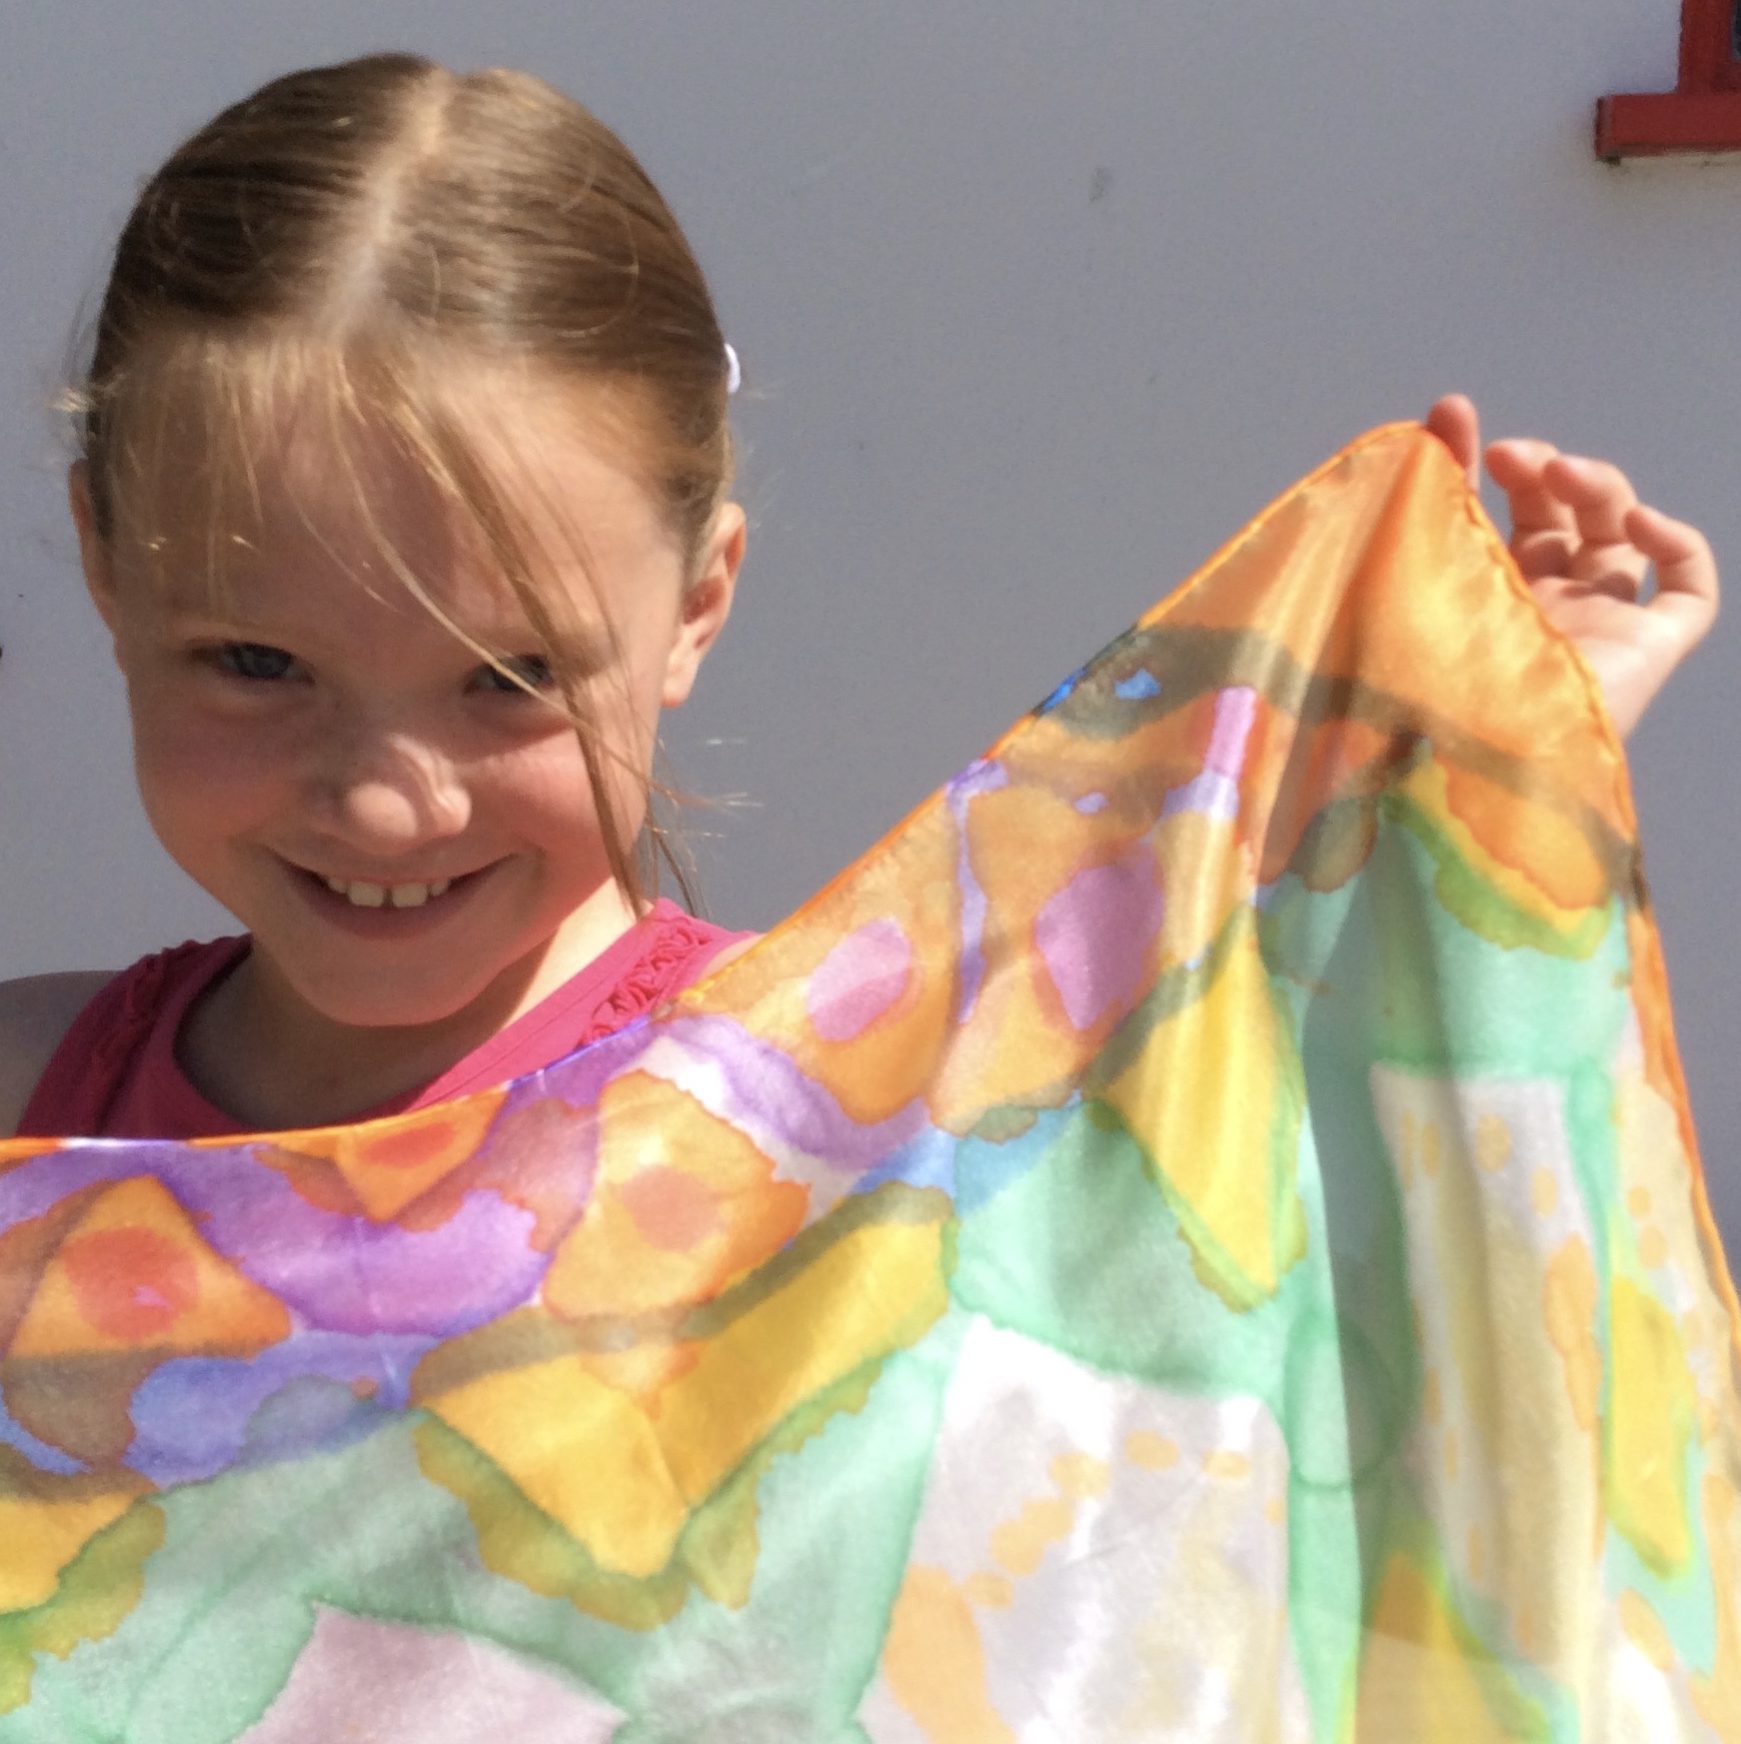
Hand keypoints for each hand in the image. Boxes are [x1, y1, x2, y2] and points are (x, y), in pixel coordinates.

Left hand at [1425, 394, 1717, 739]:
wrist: (1442, 758)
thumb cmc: (1400, 679)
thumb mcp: (1407, 567)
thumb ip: (1425, 488)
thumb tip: (1443, 406)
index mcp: (1484, 600)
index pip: (1510, 516)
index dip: (1499, 467)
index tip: (1460, 429)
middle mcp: (1543, 616)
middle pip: (1569, 521)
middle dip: (1546, 472)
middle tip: (1512, 457)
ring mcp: (1597, 633)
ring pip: (1621, 540)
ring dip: (1598, 488)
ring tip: (1558, 470)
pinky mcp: (1646, 655)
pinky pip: (1688, 592)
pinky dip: (1677, 544)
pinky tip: (1636, 523)